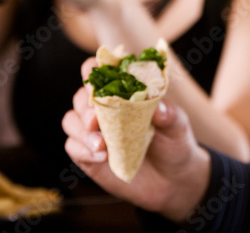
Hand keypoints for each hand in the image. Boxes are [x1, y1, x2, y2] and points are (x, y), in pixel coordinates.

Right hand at [63, 57, 210, 220]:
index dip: (94, 71)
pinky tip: (101, 157)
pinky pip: (73, 147)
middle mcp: (104, 108)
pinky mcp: (89, 155)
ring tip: (101, 144)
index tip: (96, 82)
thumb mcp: (178, 125)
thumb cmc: (174, 142)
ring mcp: (94, 131)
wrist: (173, 179)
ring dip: (82, 130)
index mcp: (123, 91)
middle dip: (85, 105)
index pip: (101, 72)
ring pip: (72, 121)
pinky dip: (83, 150)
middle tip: (96, 118)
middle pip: (80, 96)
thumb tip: (159, 108)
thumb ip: (169, 114)